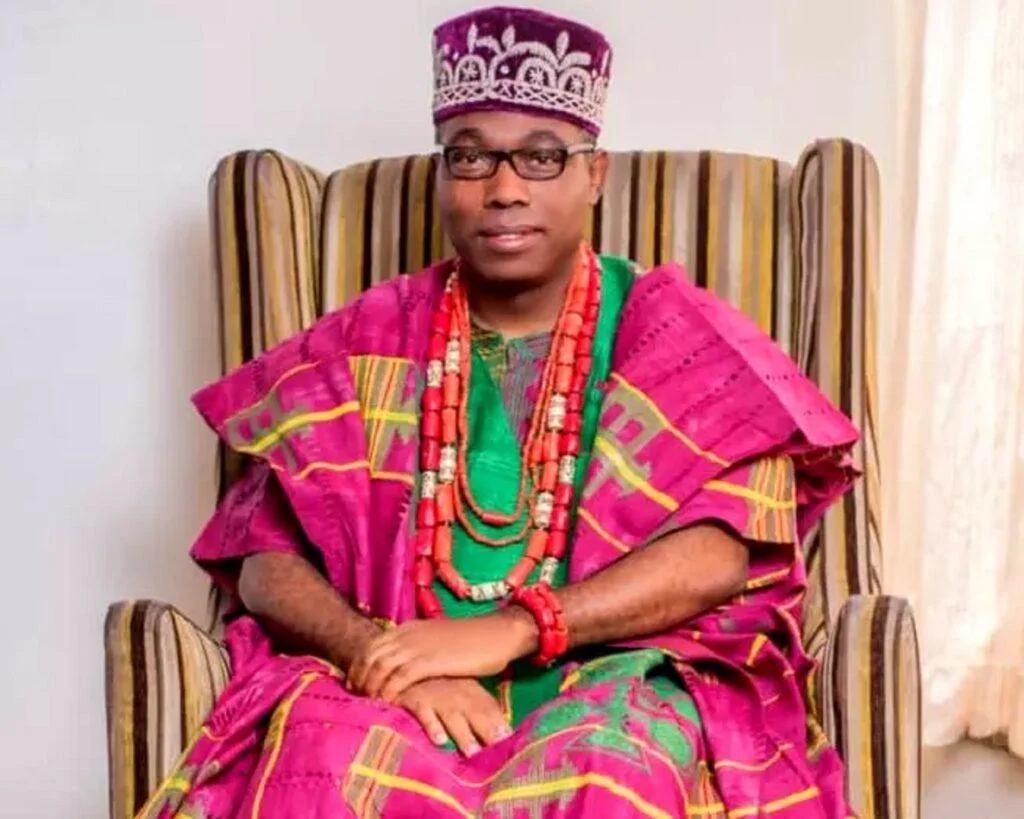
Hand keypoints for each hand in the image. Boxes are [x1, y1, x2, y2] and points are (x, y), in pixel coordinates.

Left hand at [347, 611, 536, 700]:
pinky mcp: (430, 661)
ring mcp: (418, 647)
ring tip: (369, 702)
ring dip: (371, 686)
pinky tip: (387, 702)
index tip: (356, 683)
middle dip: (360, 677)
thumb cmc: (471, 639)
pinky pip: (399, 678)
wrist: (496, 633)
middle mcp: (408, 634)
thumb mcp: (437, 638)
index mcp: (409, 628)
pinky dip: (388, 691)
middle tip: (357, 696)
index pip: (373, 645)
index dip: (360, 665)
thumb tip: (404, 663)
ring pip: (380, 667)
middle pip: (371, 656)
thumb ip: (419, 647)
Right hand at [397, 678, 511, 756]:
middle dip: (487, 730)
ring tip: (472, 752)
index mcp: (471, 690)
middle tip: (498, 749)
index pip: (489, 708)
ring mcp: (436, 695)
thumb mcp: (463, 688)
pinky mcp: (415, 698)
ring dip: (462, 734)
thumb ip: (482, 708)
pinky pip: (424, 712)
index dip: (500, 724)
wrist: (406, 665)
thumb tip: (503, 731)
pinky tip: (439, 740)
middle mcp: (456, 693)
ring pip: (452, 716)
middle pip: (475, 713)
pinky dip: (432, 725)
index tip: (510, 741)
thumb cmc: (439, 682)